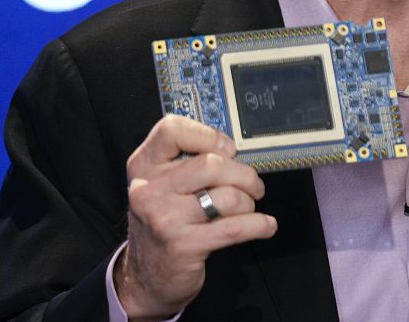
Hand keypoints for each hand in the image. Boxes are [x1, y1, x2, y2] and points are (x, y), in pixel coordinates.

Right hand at [115, 115, 277, 319]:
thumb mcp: (161, 186)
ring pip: (227, 196)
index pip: (172, 130)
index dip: (208, 135)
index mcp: (143, 166)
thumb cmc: (163, 223)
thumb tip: (233, 149)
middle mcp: (149, 190)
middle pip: (211, 164)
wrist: (145, 277)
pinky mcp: (184, 245)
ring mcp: (165, 219)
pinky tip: (265, 225)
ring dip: (248, 202)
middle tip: (251, 185)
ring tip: (247, 208)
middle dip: (243, 175)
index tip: (228, 149)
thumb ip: (185, 162)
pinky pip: (235, 227)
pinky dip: (259, 224)